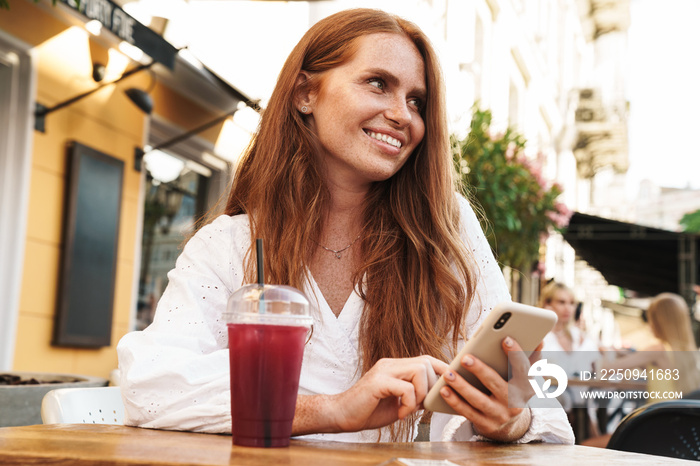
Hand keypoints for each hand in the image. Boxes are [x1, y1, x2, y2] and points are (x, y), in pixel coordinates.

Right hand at [329, 355, 446, 431]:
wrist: (341, 415)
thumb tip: (437, 396)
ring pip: (420, 370)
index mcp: (396, 367)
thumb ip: (416, 395)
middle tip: (419, 405)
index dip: (441, 371)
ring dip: (420, 394)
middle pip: (426, 362)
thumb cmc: (368, 410)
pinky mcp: (378, 382)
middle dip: (431, 386)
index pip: (426, 360)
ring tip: (408, 409)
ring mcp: (384, 371)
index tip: (449, 386)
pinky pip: (406, 388)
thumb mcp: (399, 403)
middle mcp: (390, 364)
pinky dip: (408, 404)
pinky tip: (400, 414)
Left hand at [438, 337, 540, 441]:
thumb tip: (541, 338)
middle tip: (466, 358)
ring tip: (448, 373)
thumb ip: (530, 358)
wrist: (510, 425)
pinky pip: (468, 412)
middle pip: (496, 384)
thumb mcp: (525, 377)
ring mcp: (499, 415)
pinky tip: (444, 390)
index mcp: (526, 387)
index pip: (523, 369)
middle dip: (481, 370)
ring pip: (478, 400)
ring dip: (462, 386)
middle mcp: (514, 402)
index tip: (505, 338)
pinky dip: (455, 401)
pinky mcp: (485, 424)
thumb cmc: (513, 390)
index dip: (515, 353)